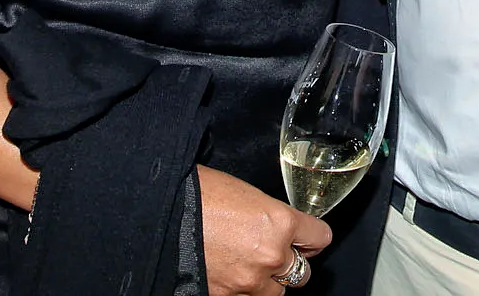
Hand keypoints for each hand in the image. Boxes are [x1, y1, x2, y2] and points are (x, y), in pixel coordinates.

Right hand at [197, 165, 330, 294]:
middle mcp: (270, 255)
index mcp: (279, 222)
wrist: (159, 212)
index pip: (320, 237)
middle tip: (275, 253)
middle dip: (290, 263)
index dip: (312, 236)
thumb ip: (271, 216)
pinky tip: (229, 273)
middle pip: (301, 273)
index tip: (308, 237)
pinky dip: (240, 290)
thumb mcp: (246, 195)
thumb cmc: (198, 193)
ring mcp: (248, 282)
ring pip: (275, 293)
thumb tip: (279, 227)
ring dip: (266, 281)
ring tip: (248, 265)